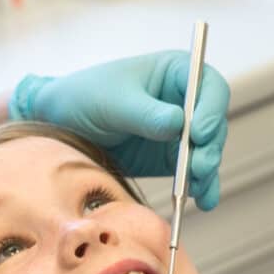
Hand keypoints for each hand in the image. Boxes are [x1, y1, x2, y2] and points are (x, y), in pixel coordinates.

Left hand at [10, 51, 229, 209]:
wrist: (59, 126)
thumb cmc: (84, 97)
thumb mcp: (114, 102)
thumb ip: (147, 114)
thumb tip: (179, 125)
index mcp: (174, 73)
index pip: (209, 86)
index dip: (212, 109)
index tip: (199, 133)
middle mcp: (183, 101)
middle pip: (213, 123)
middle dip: (209, 147)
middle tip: (199, 167)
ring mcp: (180, 132)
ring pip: (207, 151)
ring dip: (207, 171)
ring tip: (200, 191)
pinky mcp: (171, 159)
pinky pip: (193, 173)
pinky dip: (200, 187)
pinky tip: (202, 200)